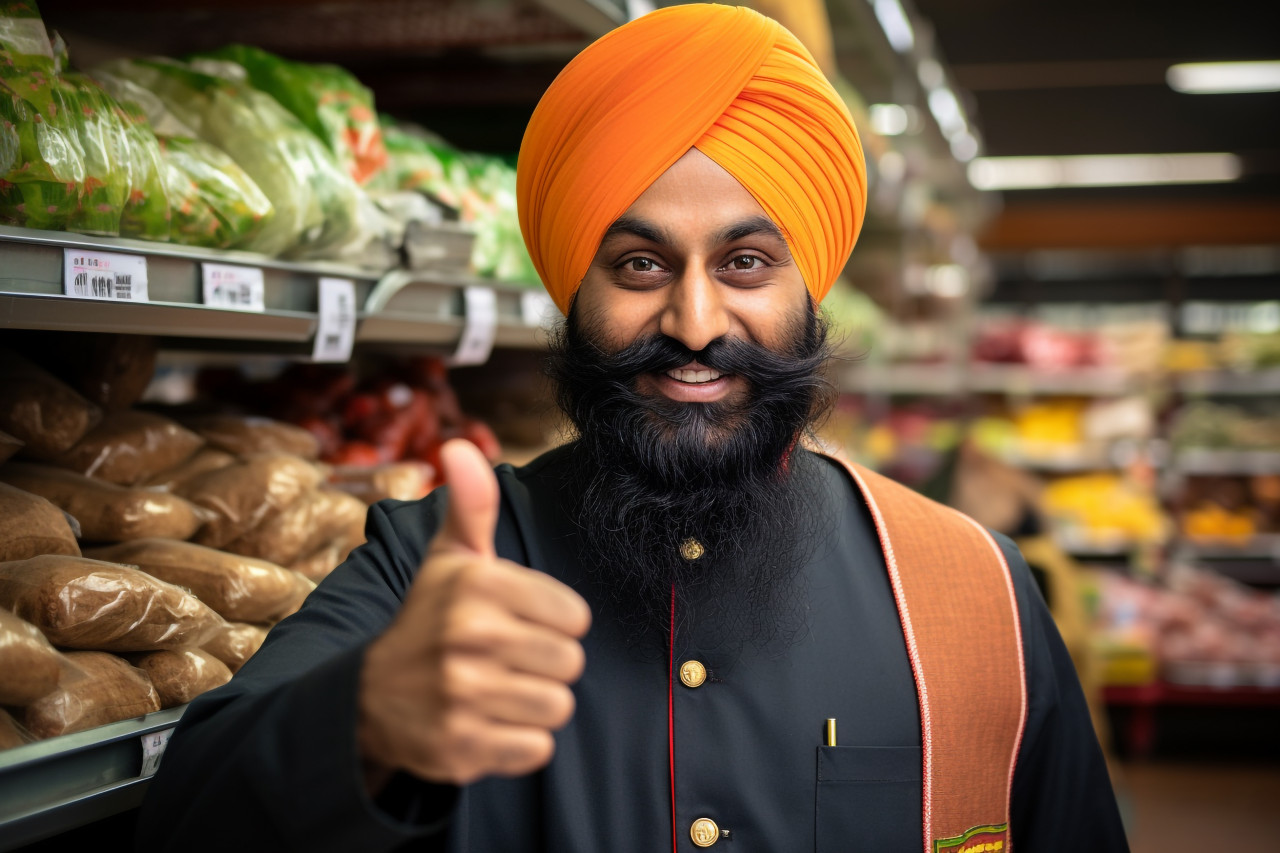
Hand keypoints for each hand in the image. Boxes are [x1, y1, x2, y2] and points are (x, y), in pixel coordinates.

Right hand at [358, 439, 590, 788]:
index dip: (553, 623)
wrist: (369, 698)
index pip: (576, 617)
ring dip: (535, 704)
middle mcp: (467, 637)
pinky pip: (537, 749)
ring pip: (558, 707)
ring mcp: (461, 696)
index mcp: (477, 586)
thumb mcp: (449, 559)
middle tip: (505, 661)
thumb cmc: (429, 619)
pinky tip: (486, 723)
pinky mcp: (460, 748)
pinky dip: (519, 743)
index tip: (518, 622)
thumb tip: (459, 446)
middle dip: (546, 664)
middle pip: (571, 663)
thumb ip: (471, 506)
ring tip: (496, 690)